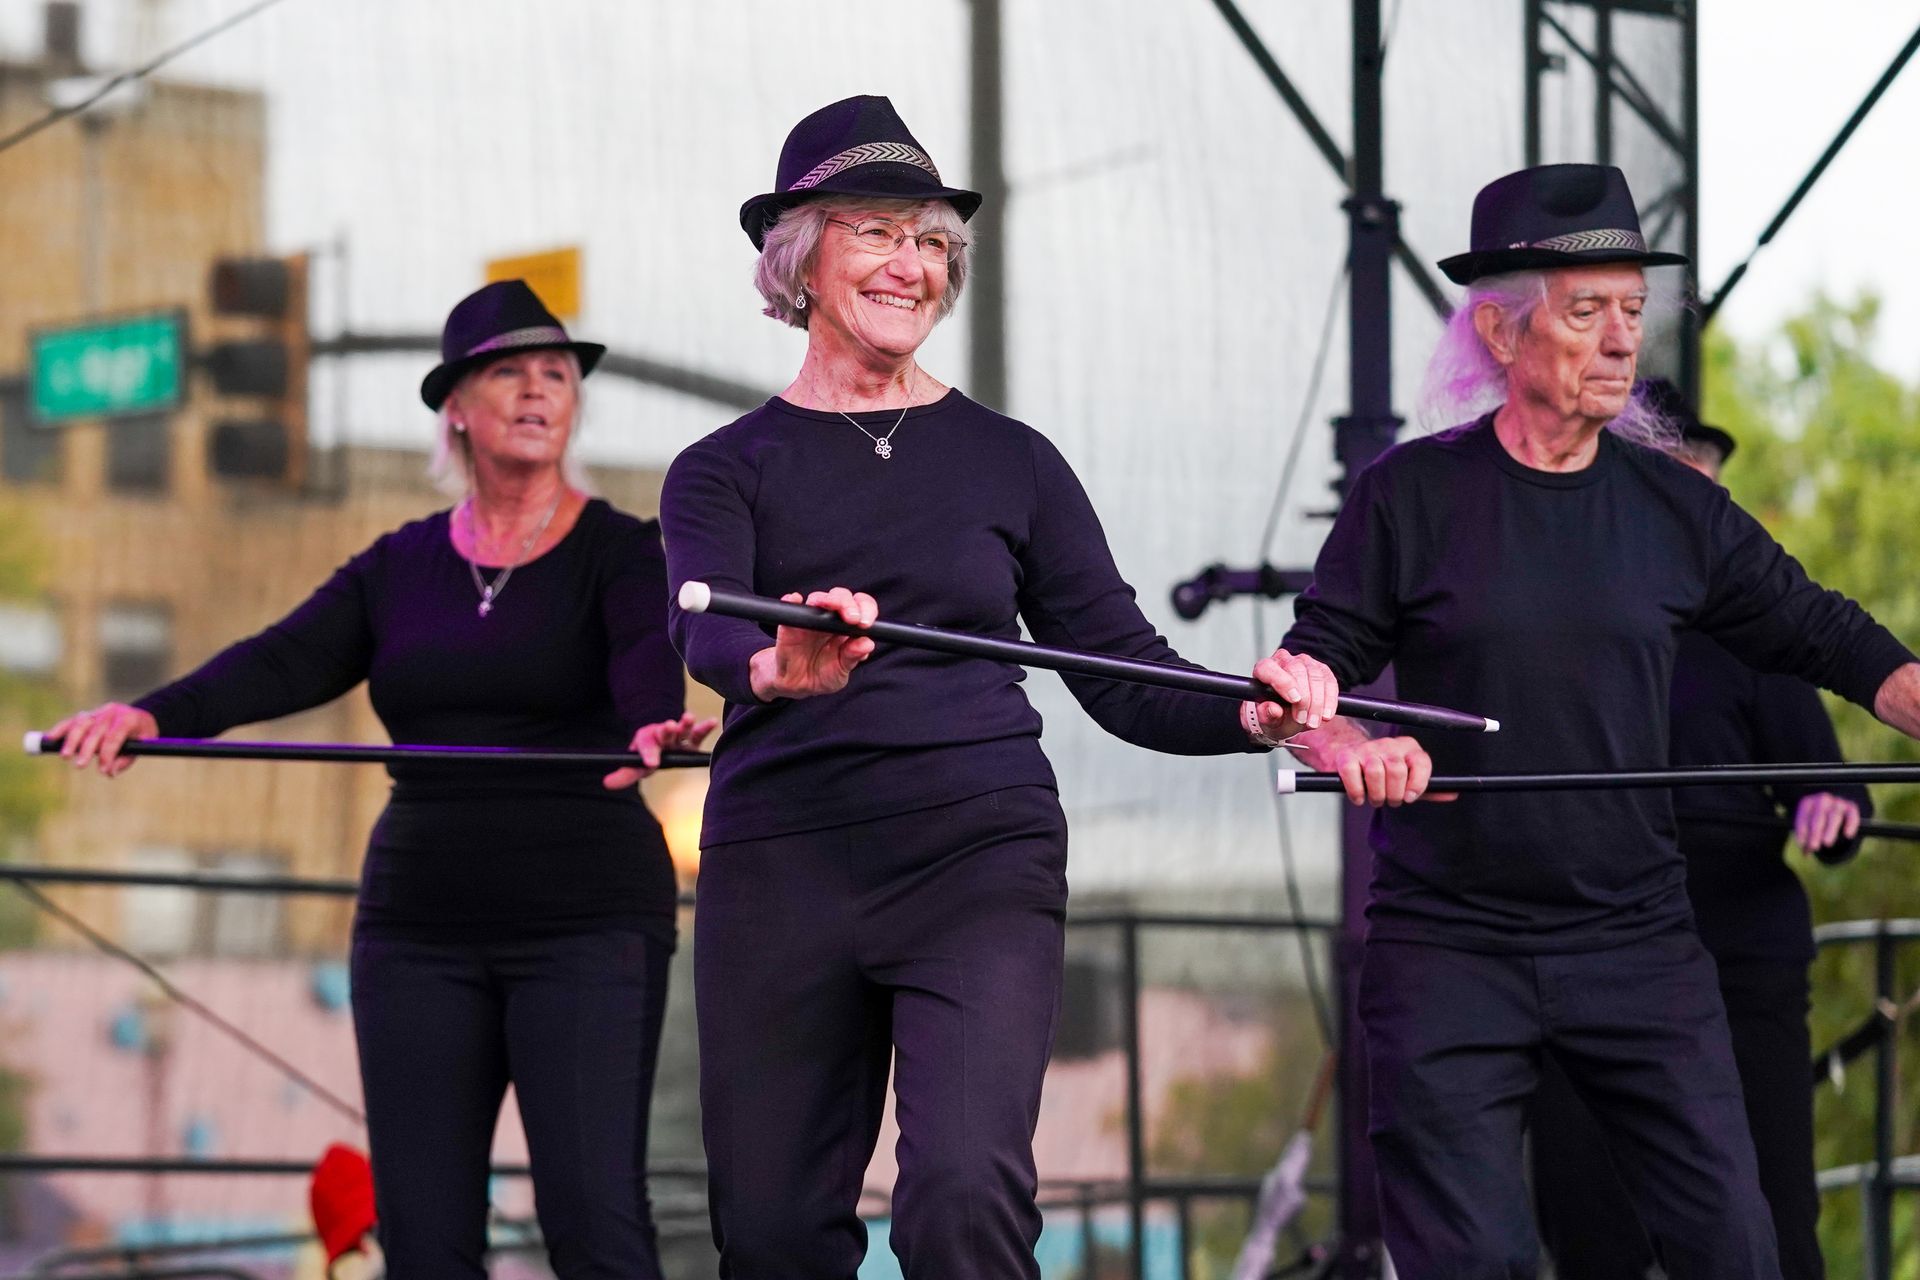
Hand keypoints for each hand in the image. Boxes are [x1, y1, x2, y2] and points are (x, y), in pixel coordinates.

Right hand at [48, 702, 158, 777]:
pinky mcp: (87, 715)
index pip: (114, 736)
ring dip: (72, 740)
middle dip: (87, 749)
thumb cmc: (141, 734)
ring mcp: (97, 712)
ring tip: (66, 756)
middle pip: (96, 730)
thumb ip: (126, 759)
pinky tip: (50, 739)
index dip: (108, 754)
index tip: (102, 770)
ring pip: (81, 723)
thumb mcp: (143, 746)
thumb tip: (110, 772)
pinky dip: (60, 730)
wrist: (141, 716)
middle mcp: (111, 712)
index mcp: (129, 719)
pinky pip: (71, 721)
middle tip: (80, 765)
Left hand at [603, 712, 720, 789]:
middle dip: (666, 731)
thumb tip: (607, 783)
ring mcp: (677, 737)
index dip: (648, 754)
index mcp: (647, 743)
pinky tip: (713, 721)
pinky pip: (698, 734)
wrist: (659, 738)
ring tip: (688, 717)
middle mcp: (663, 738)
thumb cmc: (649, 755)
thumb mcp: (636, 764)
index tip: (651, 763)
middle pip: (664, 734)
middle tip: (669, 726)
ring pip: (681, 730)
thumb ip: (625, 774)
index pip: (646, 747)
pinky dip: (705, 727)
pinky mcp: (691, 741)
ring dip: (685, 724)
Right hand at [748, 588, 877, 701]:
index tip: (866, 623)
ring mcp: (809, 619)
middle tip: (852, 619)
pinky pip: (789, 607)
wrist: (798, 686)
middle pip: (840, 596)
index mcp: (847, 627)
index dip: (866, 609)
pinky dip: (791, 600)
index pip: (861, 607)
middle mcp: (830, 619)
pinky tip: (795, 599)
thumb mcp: (841, 670)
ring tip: (829, 605)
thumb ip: (853, 657)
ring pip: (818, 598)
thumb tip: (867, 644)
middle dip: (847, 603)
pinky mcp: (789, 625)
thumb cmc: (823, 674)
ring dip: (825, 599)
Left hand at [1249, 648, 1340, 738]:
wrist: (1290, 718)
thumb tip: (1273, 709)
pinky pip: (1329, 681)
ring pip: (1315, 676)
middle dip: (1303, 698)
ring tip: (1313, 722)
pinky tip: (1325, 715)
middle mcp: (1283, 661)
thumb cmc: (1276, 715)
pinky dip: (1329, 700)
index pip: (1269, 668)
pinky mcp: (1322, 669)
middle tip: (1302, 719)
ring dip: (1317, 702)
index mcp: (1263, 670)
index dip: (1283, 683)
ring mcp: (1304, 663)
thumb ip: (1266, 715)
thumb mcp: (1268, 721)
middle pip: (1296, 671)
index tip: (1294, 700)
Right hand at [1309, 732, 1452, 806]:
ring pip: (1375, 773)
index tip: (1410, 798)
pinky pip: (1352, 775)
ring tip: (1375, 799)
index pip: (1421, 762)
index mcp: (1408, 747)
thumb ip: (1428, 788)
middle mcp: (1388, 744)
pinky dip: (1356, 792)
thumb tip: (1453, 794)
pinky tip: (1359, 797)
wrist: (1349, 755)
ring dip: (1376, 795)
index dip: (1418, 783)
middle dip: (1393, 794)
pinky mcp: (1347, 756)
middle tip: (1389, 800)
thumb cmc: (1382, 770)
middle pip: (1397, 771)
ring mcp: (1366, 749)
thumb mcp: (1408, 777)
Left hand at [1793, 791, 1860, 855]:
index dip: (1802, 831)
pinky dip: (1850, 824)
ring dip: (1830, 830)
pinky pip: (1852, 815)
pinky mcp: (1851, 806)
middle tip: (1814, 846)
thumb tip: (1805, 855)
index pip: (1803, 816)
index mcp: (1807, 803)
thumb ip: (1806, 838)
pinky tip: (1847, 835)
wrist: (1832, 806)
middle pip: (1818, 817)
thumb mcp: (1808, 826)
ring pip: (1834, 816)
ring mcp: (1837, 802)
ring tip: (1826, 843)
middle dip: (1815, 833)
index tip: (1802, 844)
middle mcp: (1822, 799)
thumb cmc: (1816, 820)